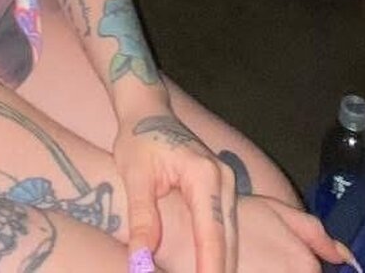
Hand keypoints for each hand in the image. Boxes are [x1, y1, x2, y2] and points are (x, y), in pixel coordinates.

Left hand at [116, 113, 361, 272]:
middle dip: (220, 270)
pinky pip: (225, 226)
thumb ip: (142, 219)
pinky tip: (209, 268)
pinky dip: (218, 249)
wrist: (146, 108)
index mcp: (203, 175)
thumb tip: (141, 262)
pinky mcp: (221, 187)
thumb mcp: (134, 176)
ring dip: (221, 263)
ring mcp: (226, 182)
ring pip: (230, 235)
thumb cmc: (137, 138)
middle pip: (228, 239)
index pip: (212, 234)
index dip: (210, 268)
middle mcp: (223, 179)